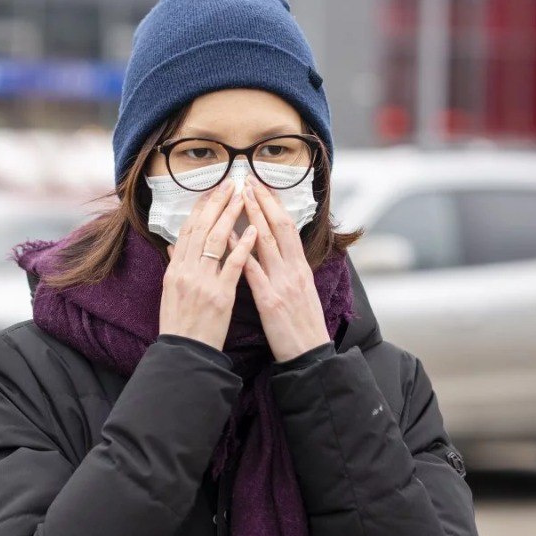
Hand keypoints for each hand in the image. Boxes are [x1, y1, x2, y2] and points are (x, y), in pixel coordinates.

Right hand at [159, 175, 259, 351]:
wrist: (185, 353)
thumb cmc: (180, 324)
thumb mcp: (170, 293)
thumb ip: (174, 266)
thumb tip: (172, 245)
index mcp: (174, 270)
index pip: (188, 231)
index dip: (200, 208)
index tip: (212, 191)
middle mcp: (186, 271)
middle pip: (201, 229)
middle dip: (217, 204)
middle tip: (230, 184)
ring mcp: (203, 282)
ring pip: (216, 242)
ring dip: (230, 217)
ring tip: (242, 198)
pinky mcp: (220, 295)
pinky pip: (233, 266)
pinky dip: (243, 247)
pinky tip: (253, 231)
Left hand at [224, 178, 330, 361]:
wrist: (309, 355)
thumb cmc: (303, 327)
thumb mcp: (301, 293)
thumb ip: (290, 272)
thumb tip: (279, 255)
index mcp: (301, 268)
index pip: (287, 228)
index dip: (275, 206)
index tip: (262, 187)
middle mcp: (293, 270)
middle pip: (278, 228)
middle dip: (262, 202)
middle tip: (247, 180)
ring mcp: (282, 283)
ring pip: (265, 242)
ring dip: (251, 216)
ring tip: (237, 196)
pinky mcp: (269, 300)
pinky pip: (252, 270)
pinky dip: (238, 250)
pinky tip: (226, 236)